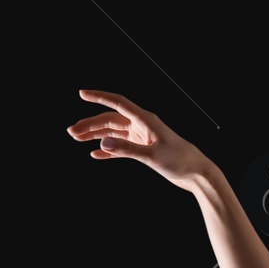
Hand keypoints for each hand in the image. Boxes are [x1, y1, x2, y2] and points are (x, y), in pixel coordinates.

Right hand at [66, 89, 207, 188]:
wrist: (197, 174)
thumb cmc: (180, 161)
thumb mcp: (152, 156)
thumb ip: (126, 149)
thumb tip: (102, 143)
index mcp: (145, 120)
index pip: (117, 103)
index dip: (99, 97)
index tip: (81, 93)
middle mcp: (142, 125)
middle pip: (110, 119)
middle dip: (90, 124)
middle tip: (71, 132)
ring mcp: (142, 136)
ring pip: (113, 132)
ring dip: (96, 135)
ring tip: (77, 139)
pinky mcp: (144, 148)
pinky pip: (121, 146)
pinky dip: (108, 149)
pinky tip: (96, 153)